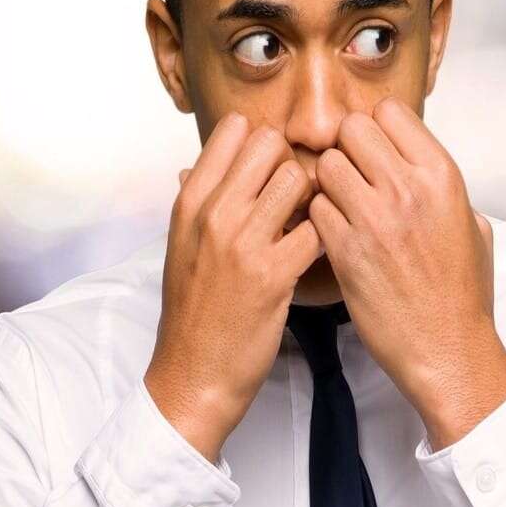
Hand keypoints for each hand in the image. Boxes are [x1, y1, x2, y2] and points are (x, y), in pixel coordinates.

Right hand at [145, 112, 322, 462]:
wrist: (193, 373)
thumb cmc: (193, 312)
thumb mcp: (179, 249)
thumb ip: (193, 205)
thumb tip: (190, 167)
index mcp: (189, 203)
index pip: (235, 133)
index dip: (265, 145)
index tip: (273, 172)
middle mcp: (213, 214)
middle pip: (271, 146)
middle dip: (293, 164)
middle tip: (299, 199)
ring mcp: (242, 243)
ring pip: (298, 180)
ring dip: (314, 198)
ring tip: (309, 225)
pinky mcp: (273, 275)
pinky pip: (317, 228)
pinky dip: (326, 236)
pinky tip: (320, 254)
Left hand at [310, 96, 505, 448]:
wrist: (448, 349)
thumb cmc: (462, 293)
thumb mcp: (474, 227)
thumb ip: (442, 188)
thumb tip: (416, 163)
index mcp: (442, 176)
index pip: (389, 112)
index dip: (376, 130)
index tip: (375, 154)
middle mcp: (408, 189)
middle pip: (351, 130)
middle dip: (346, 150)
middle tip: (352, 179)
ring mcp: (374, 219)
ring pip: (325, 166)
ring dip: (328, 184)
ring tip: (342, 209)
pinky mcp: (344, 250)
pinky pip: (314, 209)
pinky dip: (319, 220)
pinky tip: (334, 238)